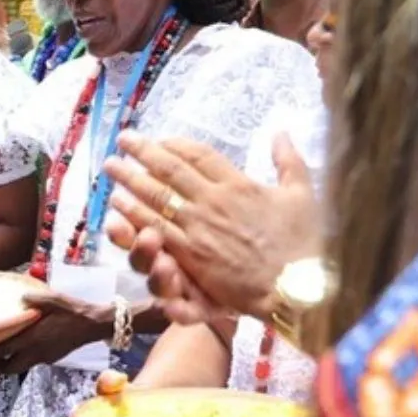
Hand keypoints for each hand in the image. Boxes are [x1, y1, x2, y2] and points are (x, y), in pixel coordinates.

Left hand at [0, 291, 109, 372]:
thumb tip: (21, 297)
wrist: (93, 324)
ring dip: (7, 367)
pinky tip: (20, 351)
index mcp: (32, 338)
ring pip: (19, 368)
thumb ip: (37, 298)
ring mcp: (44, 357)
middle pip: (8, 368)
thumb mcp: (54, 299)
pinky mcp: (51, 358)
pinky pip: (32, 362)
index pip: (3, 351)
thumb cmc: (72, 310)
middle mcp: (36, 351)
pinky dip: (22, 361)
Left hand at [105, 133, 322, 324]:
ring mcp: (199, 228)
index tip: (158, 138)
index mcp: (239, 185)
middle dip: (143, 152)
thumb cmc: (305, 242)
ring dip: (130, 180)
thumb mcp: (303, 193)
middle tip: (122, 140)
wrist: (299, 285)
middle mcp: (214, 201)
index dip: (175, 144)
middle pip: (170, 170)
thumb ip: (289, 160)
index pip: (199, 155)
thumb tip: (281, 131)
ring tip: (112, 167)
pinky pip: (156, 229)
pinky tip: (117, 205)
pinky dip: (134, 214)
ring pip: (156, 198)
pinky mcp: (190, 255)